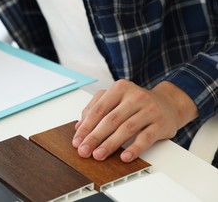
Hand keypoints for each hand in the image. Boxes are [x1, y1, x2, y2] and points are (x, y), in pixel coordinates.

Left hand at [72, 79, 197, 162]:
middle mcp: (135, 96)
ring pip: (126, 128)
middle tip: (84, 151)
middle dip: (94, 137)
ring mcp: (149, 109)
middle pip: (110, 119)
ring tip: (99, 155)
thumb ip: (96, 108)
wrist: (168, 104)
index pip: (98, 109)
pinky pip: (145, 138)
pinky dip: (134, 148)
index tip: (77, 141)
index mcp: (120, 88)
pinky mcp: (160, 123)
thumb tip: (79, 126)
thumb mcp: (116, 99)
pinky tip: (124, 157)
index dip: (86, 127)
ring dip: (110, 144)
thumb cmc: (137, 103)